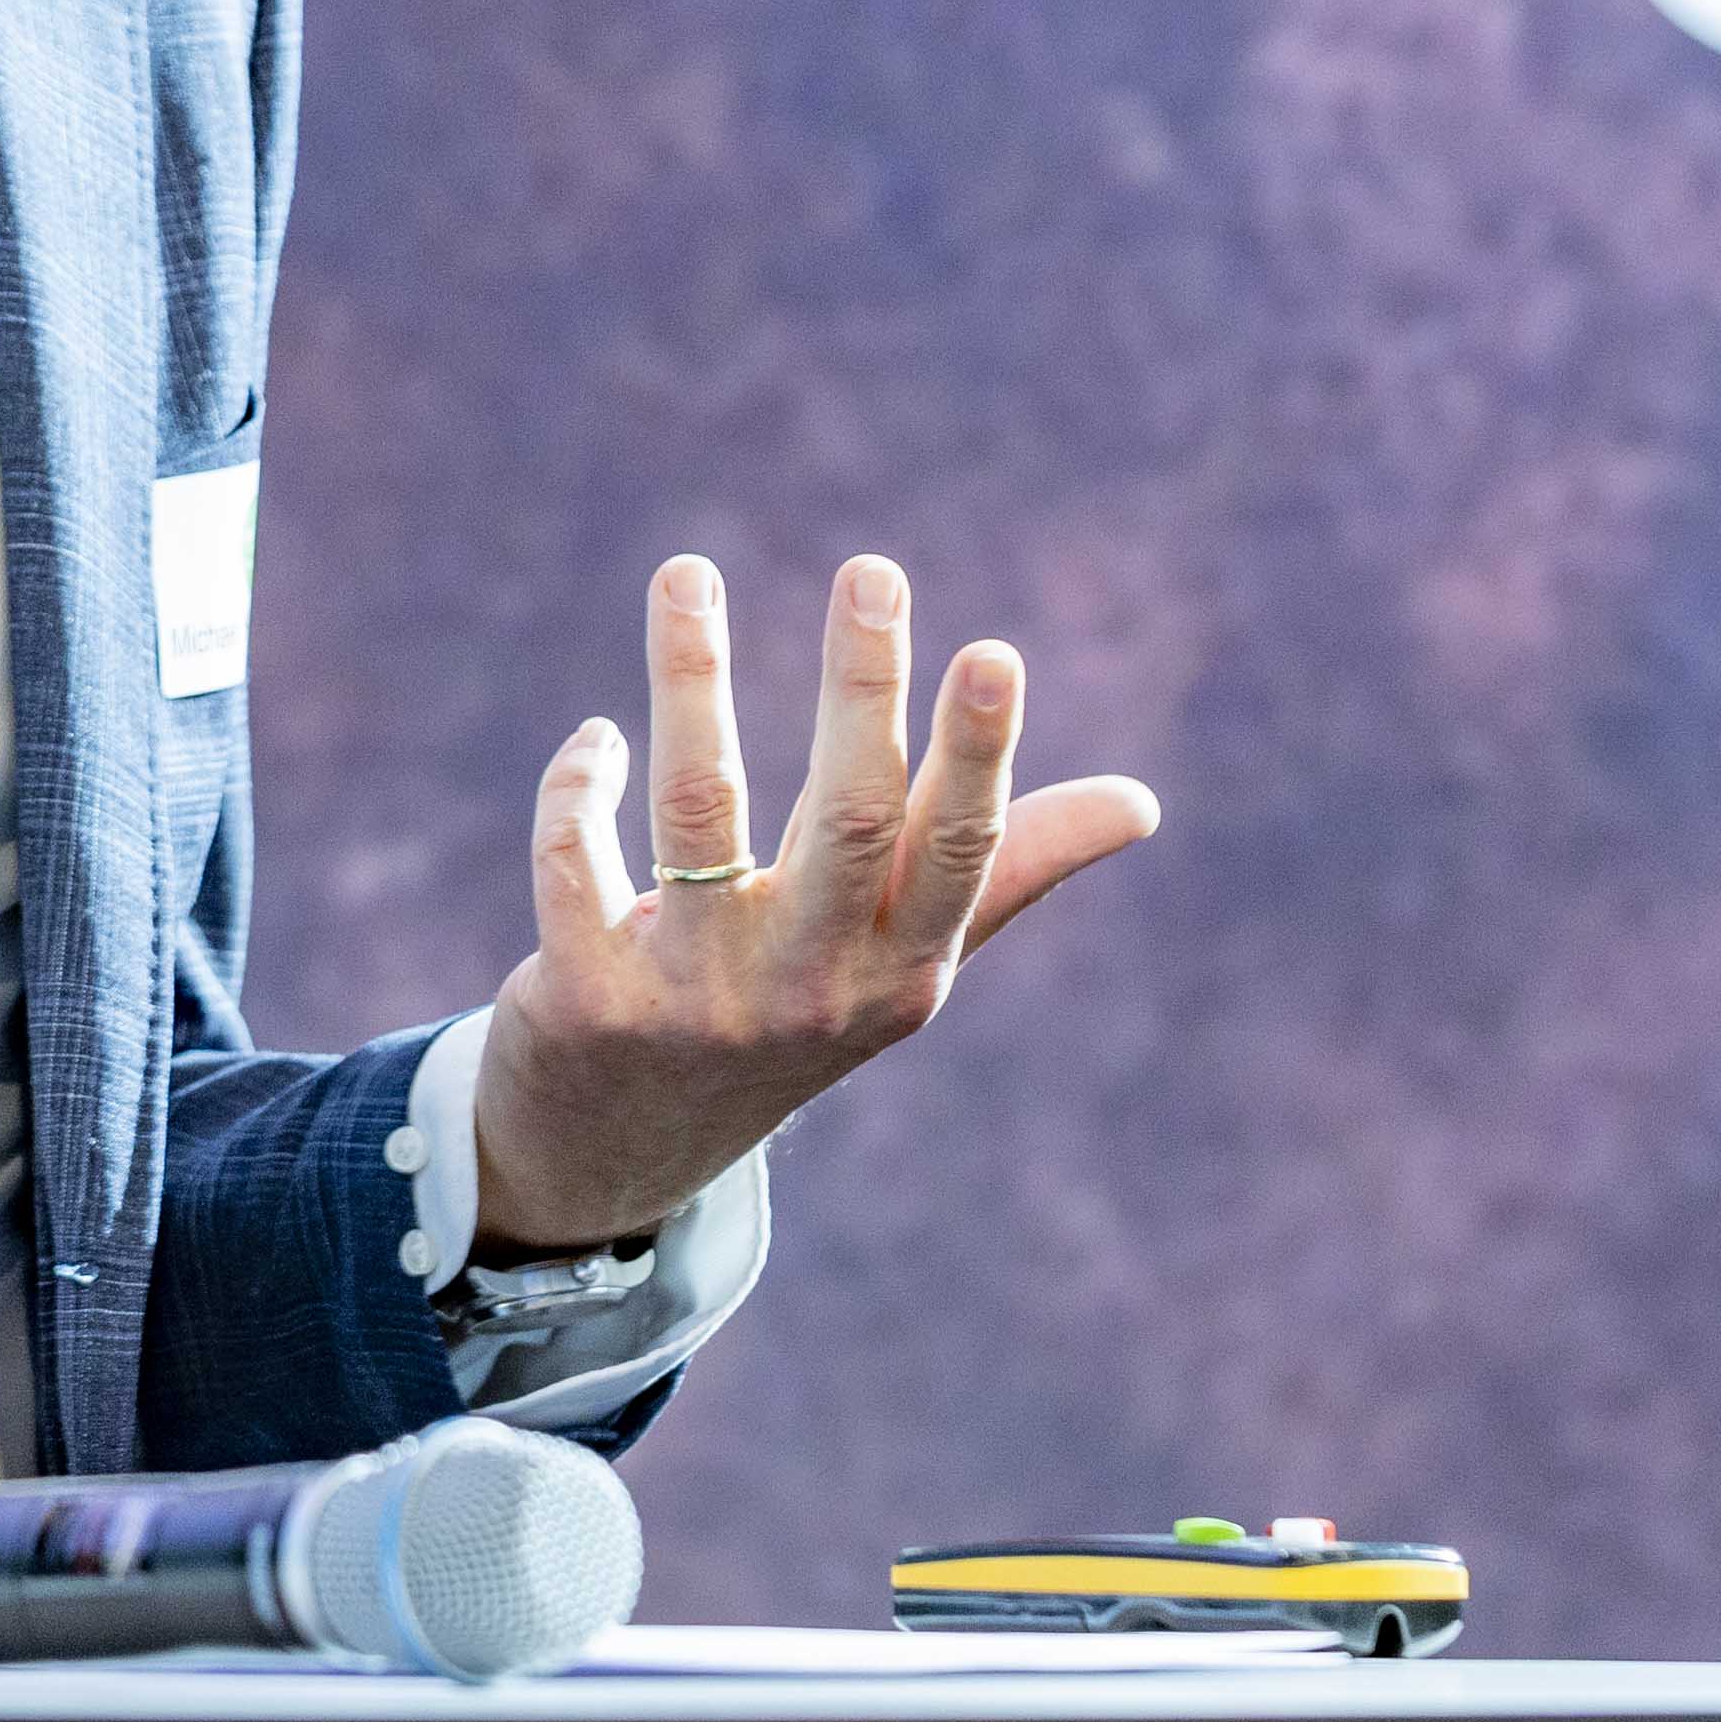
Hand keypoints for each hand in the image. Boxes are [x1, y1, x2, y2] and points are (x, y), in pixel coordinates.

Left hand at [468, 554, 1158, 1255]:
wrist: (627, 1152)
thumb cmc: (791, 1014)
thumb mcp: (900, 959)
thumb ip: (1008, 869)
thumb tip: (1143, 805)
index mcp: (901, 968)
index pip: (957, 852)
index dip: (978, 756)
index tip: (993, 653)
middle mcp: (809, 987)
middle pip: (849, 819)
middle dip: (863, 690)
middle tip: (872, 570)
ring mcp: (697, 999)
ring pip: (697, 810)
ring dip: (691, 680)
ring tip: (688, 573)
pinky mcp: (587, 999)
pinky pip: (577, 858)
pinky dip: (581, 784)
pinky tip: (598, 739)